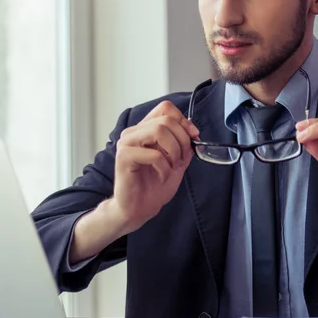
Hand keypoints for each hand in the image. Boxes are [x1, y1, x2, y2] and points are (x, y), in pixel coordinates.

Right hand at [111, 100, 198, 233]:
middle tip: (182, 159)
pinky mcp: (124, 157)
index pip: (166, 108)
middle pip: (166, 119)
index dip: (183, 121)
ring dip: (174, 151)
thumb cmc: (154, 186)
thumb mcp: (177, 161)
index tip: (192, 138)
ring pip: (159, 130)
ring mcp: (126, 143)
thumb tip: (193, 129)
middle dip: (182, 140)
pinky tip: (162, 176)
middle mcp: (134, 132)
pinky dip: (165, 167)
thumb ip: (184, 143)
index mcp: (145, 129)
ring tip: (172, 166)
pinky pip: (154, 154)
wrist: (139, 209)